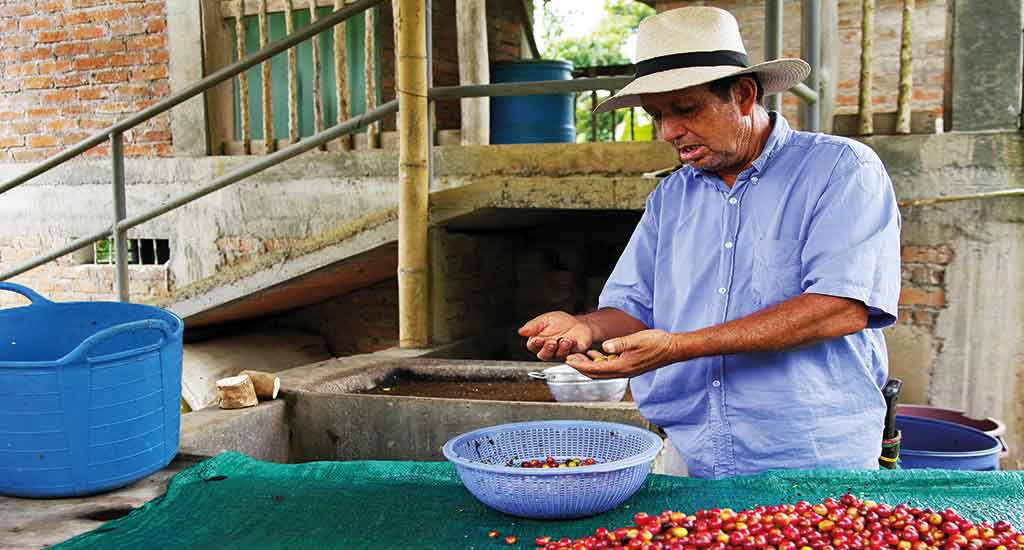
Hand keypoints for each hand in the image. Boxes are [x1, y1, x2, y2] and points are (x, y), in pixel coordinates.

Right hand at [518, 311, 593, 361]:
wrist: (578, 322)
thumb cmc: (560, 322)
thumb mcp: (545, 319)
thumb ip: (534, 326)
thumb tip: (521, 331)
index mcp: (539, 341)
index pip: (532, 346)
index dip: (535, 344)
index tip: (538, 339)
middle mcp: (548, 350)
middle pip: (543, 355)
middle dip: (547, 349)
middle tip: (552, 342)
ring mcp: (560, 353)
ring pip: (557, 356)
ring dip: (560, 348)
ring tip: (564, 340)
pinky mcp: (572, 354)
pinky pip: (570, 356)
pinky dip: (570, 349)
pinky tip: (571, 342)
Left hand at [566, 329, 682, 378]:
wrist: (673, 349)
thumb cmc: (657, 344)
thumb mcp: (636, 340)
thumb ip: (619, 343)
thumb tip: (605, 346)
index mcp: (623, 367)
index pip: (596, 369)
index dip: (580, 365)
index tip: (569, 360)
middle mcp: (623, 372)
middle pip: (596, 373)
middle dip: (581, 367)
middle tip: (569, 359)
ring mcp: (627, 370)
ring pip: (602, 371)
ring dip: (590, 364)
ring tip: (579, 355)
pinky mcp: (630, 366)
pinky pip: (611, 366)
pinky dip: (601, 361)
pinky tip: (597, 352)